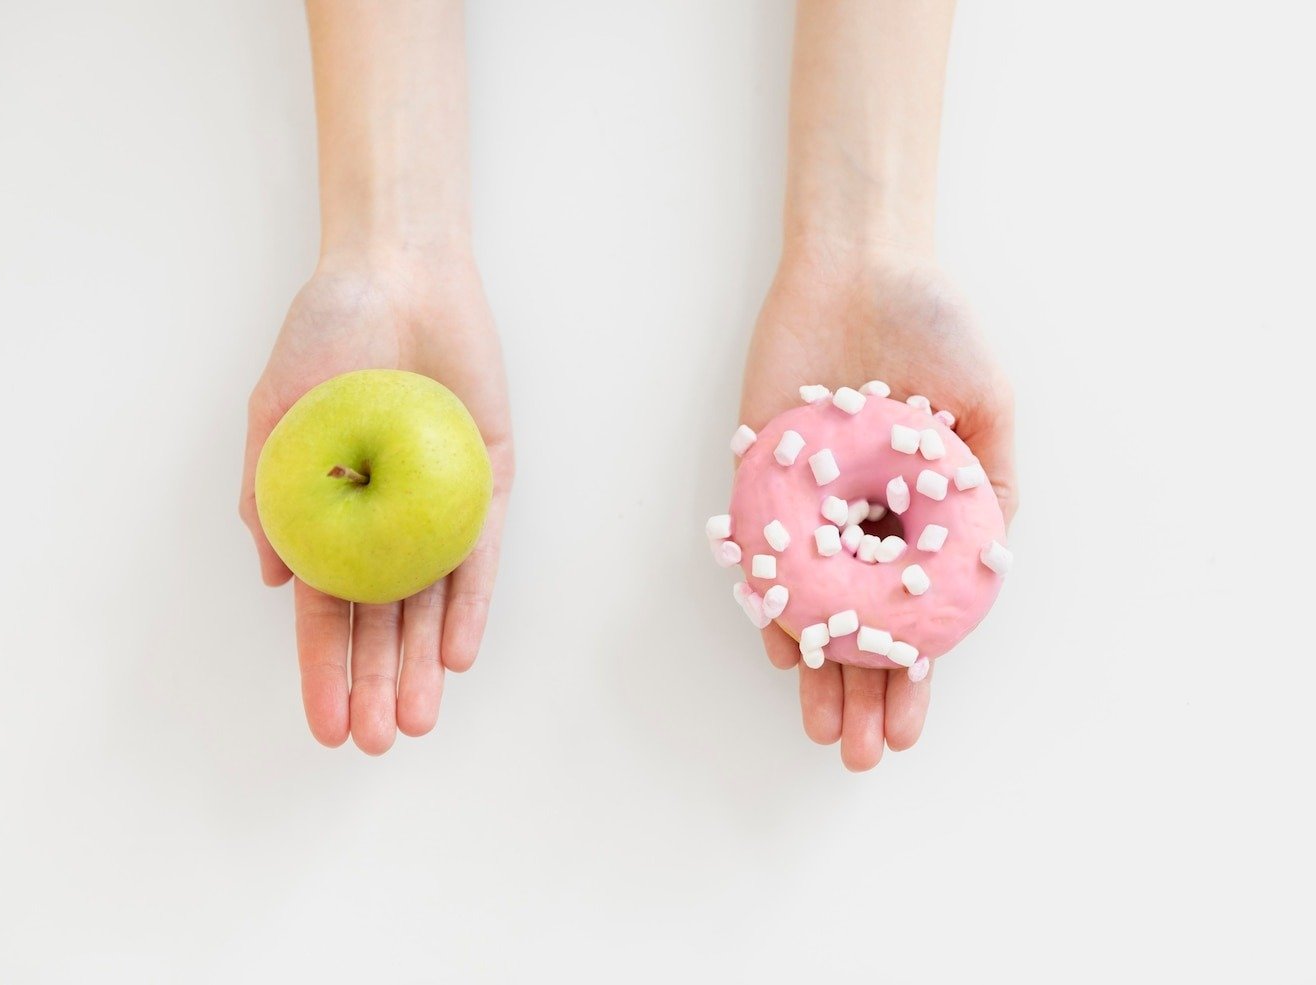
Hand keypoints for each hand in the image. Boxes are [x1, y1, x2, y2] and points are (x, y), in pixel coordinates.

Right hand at [239, 251, 512, 753]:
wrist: (396, 274)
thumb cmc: (324, 336)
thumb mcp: (276, 417)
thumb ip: (270, 496)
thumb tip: (277, 584)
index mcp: (332, 515)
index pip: (327, 613)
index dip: (324, 673)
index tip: (326, 729)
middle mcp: (387, 520)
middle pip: (382, 622)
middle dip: (377, 685)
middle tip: (378, 744)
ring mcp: (439, 505)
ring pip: (433, 602)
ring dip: (422, 663)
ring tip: (417, 719)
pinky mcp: (487, 480)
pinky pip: (480, 552)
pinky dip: (468, 602)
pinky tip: (455, 652)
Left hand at [740, 242, 1015, 770]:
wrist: (860, 265)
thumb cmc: (936, 328)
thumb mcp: (988, 410)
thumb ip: (990, 490)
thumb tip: (994, 572)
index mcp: (914, 516)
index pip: (910, 617)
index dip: (910, 677)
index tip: (907, 731)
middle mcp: (858, 521)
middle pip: (856, 625)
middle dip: (858, 692)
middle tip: (857, 754)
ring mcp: (805, 505)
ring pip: (806, 604)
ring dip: (812, 669)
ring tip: (819, 728)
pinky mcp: (758, 476)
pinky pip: (758, 551)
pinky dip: (767, 600)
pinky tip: (779, 649)